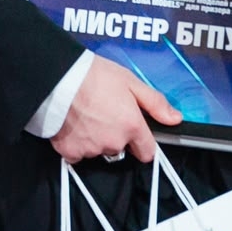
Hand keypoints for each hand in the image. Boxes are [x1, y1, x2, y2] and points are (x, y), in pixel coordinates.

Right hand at [48, 58, 181, 163]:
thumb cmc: (92, 75)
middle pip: (120, 149)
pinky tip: (72, 126)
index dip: (142, 142)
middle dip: (114, 136)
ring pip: (98, 151)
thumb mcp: (130, 81)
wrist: (56, 78)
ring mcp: (91, 149)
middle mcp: (114, 142)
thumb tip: (174, 118)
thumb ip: (154, 103)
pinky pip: (77, 154)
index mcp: (132, 126)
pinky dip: (76, 144)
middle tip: (103, 114)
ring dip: (95, 139)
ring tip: (85, 116)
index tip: (134, 132)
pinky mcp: (70, 151)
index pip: (147, 152)